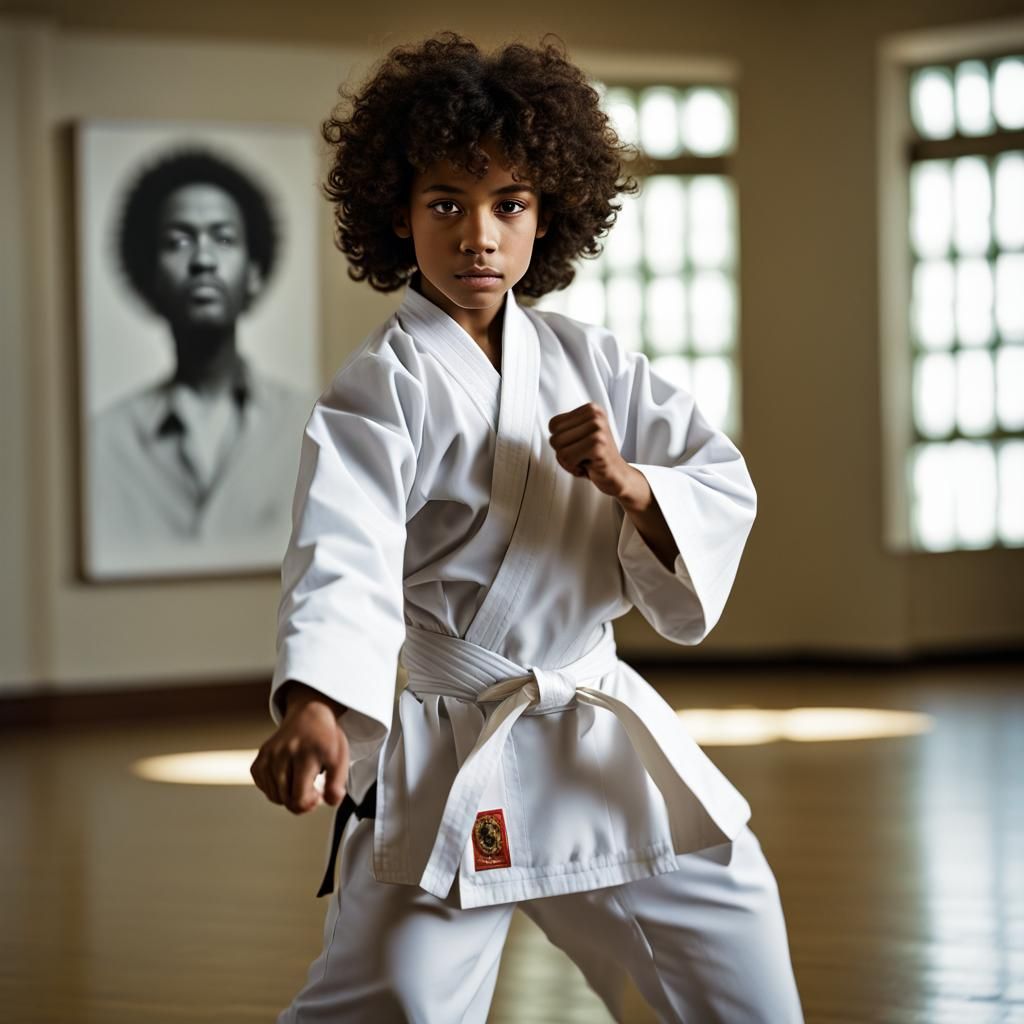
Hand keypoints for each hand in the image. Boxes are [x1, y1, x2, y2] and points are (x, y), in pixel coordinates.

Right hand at [250, 685, 349, 814]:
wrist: (309, 715)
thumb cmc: (325, 740)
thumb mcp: (340, 759)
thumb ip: (337, 784)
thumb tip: (329, 802)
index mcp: (307, 754)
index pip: (299, 798)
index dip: (309, 805)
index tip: (317, 795)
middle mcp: (284, 753)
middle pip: (285, 799)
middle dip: (300, 800)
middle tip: (311, 788)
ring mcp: (269, 755)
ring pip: (274, 796)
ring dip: (288, 795)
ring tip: (300, 780)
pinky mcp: (260, 757)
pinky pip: (263, 786)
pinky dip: (275, 787)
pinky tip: (287, 776)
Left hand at [548, 402, 642, 501]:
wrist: (618, 476)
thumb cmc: (596, 458)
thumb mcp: (580, 437)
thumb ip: (565, 428)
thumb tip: (550, 426)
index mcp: (591, 409)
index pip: (553, 424)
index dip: (562, 441)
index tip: (580, 446)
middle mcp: (596, 415)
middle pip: (554, 436)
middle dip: (565, 452)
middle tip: (583, 456)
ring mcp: (598, 429)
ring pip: (558, 447)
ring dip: (569, 461)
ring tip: (586, 460)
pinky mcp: (598, 445)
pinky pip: (566, 458)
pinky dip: (574, 468)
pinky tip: (589, 466)